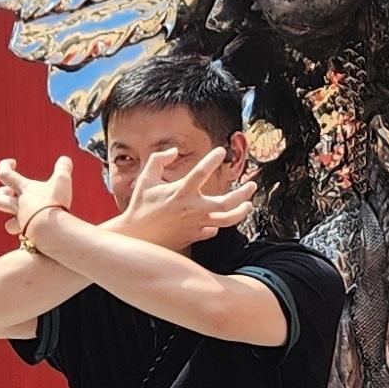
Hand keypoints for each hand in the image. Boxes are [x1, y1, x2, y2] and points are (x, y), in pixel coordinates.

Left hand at [0, 156, 74, 239]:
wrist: (50, 230)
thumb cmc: (54, 203)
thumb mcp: (62, 181)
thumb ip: (63, 168)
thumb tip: (65, 159)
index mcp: (25, 190)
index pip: (5, 174)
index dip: (5, 166)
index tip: (13, 163)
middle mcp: (20, 206)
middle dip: (1, 195)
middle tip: (12, 193)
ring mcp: (23, 223)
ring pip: (8, 224)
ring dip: (12, 221)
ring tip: (25, 219)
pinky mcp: (31, 238)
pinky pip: (25, 238)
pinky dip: (29, 236)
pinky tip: (39, 234)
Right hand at [114, 145, 257, 249]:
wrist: (137, 237)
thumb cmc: (141, 206)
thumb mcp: (146, 179)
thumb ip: (158, 160)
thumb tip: (174, 151)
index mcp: (180, 191)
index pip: (201, 171)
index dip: (212, 159)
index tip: (220, 151)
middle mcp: (192, 208)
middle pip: (227, 202)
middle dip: (243, 192)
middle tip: (251, 185)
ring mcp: (196, 224)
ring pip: (227, 220)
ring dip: (241, 212)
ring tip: (248, 204)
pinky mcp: (195, 236)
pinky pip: (213, 231)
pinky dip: (218, 225)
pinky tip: (220, 219)